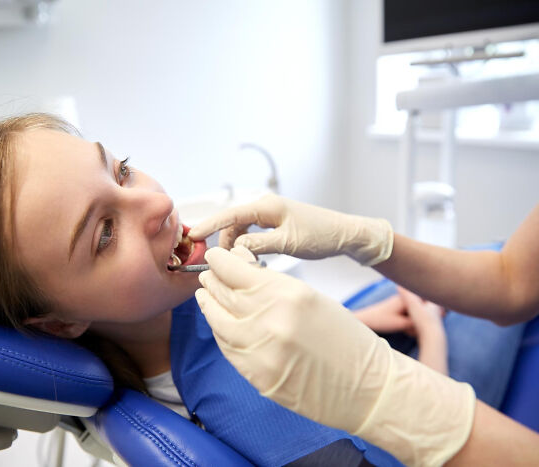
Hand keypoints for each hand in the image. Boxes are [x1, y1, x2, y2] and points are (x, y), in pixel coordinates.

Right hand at [189, 193, 393, 265]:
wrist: (344, 234)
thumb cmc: (320, 236)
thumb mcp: (287, 244)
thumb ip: (258, 246)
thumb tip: (235, 250)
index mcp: (267, 207)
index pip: (231, 214)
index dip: (210, 225)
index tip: (194, 234)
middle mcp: (266, 207)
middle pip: (233, 223)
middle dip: (224, 241)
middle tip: (221, 263)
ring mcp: (271, 214)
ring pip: (242, 229)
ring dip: (237, 245)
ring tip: (239, 264)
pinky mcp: (276, 223)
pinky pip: (253, 233)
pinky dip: (247, 245)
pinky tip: (251, 259)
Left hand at [196, 246, 474, 466]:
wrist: (368, 387)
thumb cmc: (346, 339)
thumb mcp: (312, 298)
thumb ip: (273, 286)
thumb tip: (242, 273)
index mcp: (288, 294)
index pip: (235, 269)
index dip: (221, 260)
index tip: (216, 255)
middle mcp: (269, 320)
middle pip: (222, 292)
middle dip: (212, 279)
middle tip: (209, 272)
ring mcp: (260, 351)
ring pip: (218, 320)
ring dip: (209, 304)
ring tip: (206, 294)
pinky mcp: (257, 376)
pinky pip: (227, 348)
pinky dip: (220, 331)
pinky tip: (220, 322)